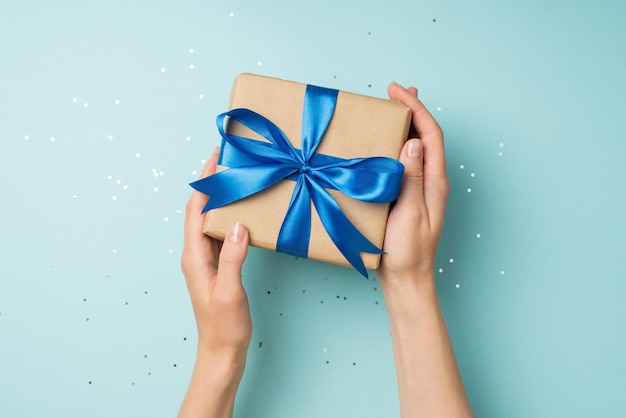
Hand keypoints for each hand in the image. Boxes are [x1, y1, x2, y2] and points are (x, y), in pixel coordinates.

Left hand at [179, 148, 250, 417]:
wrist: (222, 352)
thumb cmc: (224, 326)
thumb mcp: (230, 292)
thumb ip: (233, 258)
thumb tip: (238, 225)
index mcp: (194, 256)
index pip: (196, 209)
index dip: (205, 182)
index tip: (216, 157)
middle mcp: (196, 254)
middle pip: (201, 209)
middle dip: (213, 182)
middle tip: (230, 160)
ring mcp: (206, 260)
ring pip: (212, 220)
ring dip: (223, 198)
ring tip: (239, 179)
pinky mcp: (218, 266)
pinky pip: (222, 233)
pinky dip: (231, 217)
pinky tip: (245, 212)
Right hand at [377, 82, 449, 283]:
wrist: (406, 280)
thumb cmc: (408, 252)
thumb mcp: (410, 213)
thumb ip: (412, 178)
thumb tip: (414, 142)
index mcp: (435, 182)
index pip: (431, 136)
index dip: (416, 109)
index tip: (398, 92)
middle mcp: (431, 181)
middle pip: (426, 136)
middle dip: (413, 110)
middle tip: (395, 91)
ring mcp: (420, 189)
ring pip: (416, 148)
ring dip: (405, 125)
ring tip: (391, 108)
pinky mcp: (407, 196)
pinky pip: (404, 162)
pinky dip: (395, 145)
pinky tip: (382, 144)